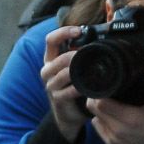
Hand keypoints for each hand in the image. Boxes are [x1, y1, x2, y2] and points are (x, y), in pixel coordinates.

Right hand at [39, 25, 89, 142]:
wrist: (67, 112)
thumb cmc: (72, 85)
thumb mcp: (72, 67)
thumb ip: (78, 54)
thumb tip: (96, 38)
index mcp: (50, 58)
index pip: (50, 40)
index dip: (64, 32)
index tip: (79, 30)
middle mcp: (47, 70)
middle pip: (59, 58)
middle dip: (76, 56)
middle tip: (90, 56)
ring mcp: (51, 85)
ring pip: (64, 74)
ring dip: (78, 71)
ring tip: (91, 70)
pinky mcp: (57, 98)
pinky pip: (70, 90)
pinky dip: (80, 87)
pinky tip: (88, 86)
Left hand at [88, 66, 143, 143]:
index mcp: (131, 119)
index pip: (101, 103)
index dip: (99, 90)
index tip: (105, 82)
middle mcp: (118, 130)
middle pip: (93, 108)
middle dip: (96, 96)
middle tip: (105, 88)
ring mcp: (113, 139)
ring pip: (93, 116)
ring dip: (98, 107)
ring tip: (108, 100)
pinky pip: (97, 126)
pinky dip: (100, 117)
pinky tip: (111, 113)